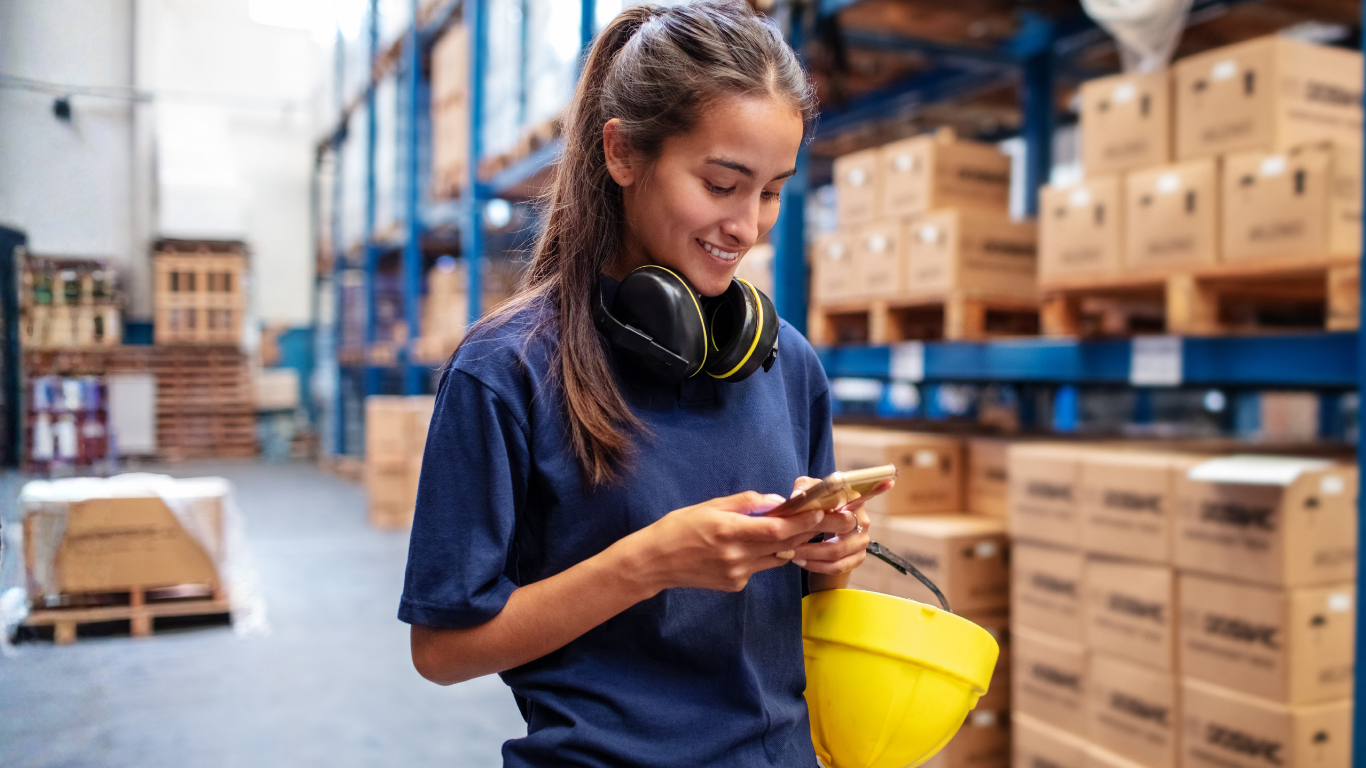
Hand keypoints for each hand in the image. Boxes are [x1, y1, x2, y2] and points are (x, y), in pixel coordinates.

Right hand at [626, 491, 828, 594]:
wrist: (655, 562)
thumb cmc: (678, 527)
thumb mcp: (709, 506)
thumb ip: (745, 503)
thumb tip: (777, 501)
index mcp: (729, 531)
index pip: (775, 528)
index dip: (801, 521)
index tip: (821, 511)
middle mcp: (736, 555)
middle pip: (783, 543)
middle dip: (809, 531)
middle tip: (832, 521)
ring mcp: (737, 574)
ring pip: (776, 557)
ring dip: (790, 543)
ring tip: (805, 529)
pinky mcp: (735, 585)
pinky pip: (759, 567)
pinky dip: (764, 555)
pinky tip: (757, 545)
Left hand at [786, 476, 891, 575]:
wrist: (818, 539)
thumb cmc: (815, 511)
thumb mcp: (808, 494)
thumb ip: (804, 488)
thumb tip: (798, 495)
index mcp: (853, 501)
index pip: (867, 493)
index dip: (877, 487)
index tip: (888, 480)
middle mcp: (862, 521)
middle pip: (842, 528)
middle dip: (814, 534)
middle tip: (791, 540)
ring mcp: (862, 541)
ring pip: (837, 551)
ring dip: (811, 554)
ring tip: (791, 552)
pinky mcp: (857, 559)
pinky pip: (837, 566)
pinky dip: (816, 565)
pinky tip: (802, 561)